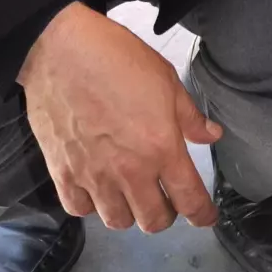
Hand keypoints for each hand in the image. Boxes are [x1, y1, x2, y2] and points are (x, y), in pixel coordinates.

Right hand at [18, 3, 220, 231]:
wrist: (60, 50)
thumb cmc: (116, 59)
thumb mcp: (166, 81)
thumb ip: (190, 117)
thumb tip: (211, 136)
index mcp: (161, 148)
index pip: (189, 199)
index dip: (203, 215)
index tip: (206, 218)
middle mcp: (129, 171)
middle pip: (154, 221)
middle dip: (167, 214)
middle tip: (166, 197)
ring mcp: (93, 176)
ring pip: (118, 221)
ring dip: (130, 212)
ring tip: (131, 193)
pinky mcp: (62, 172)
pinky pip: (80, 209)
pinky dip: (91, 205)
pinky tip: (97, 188)